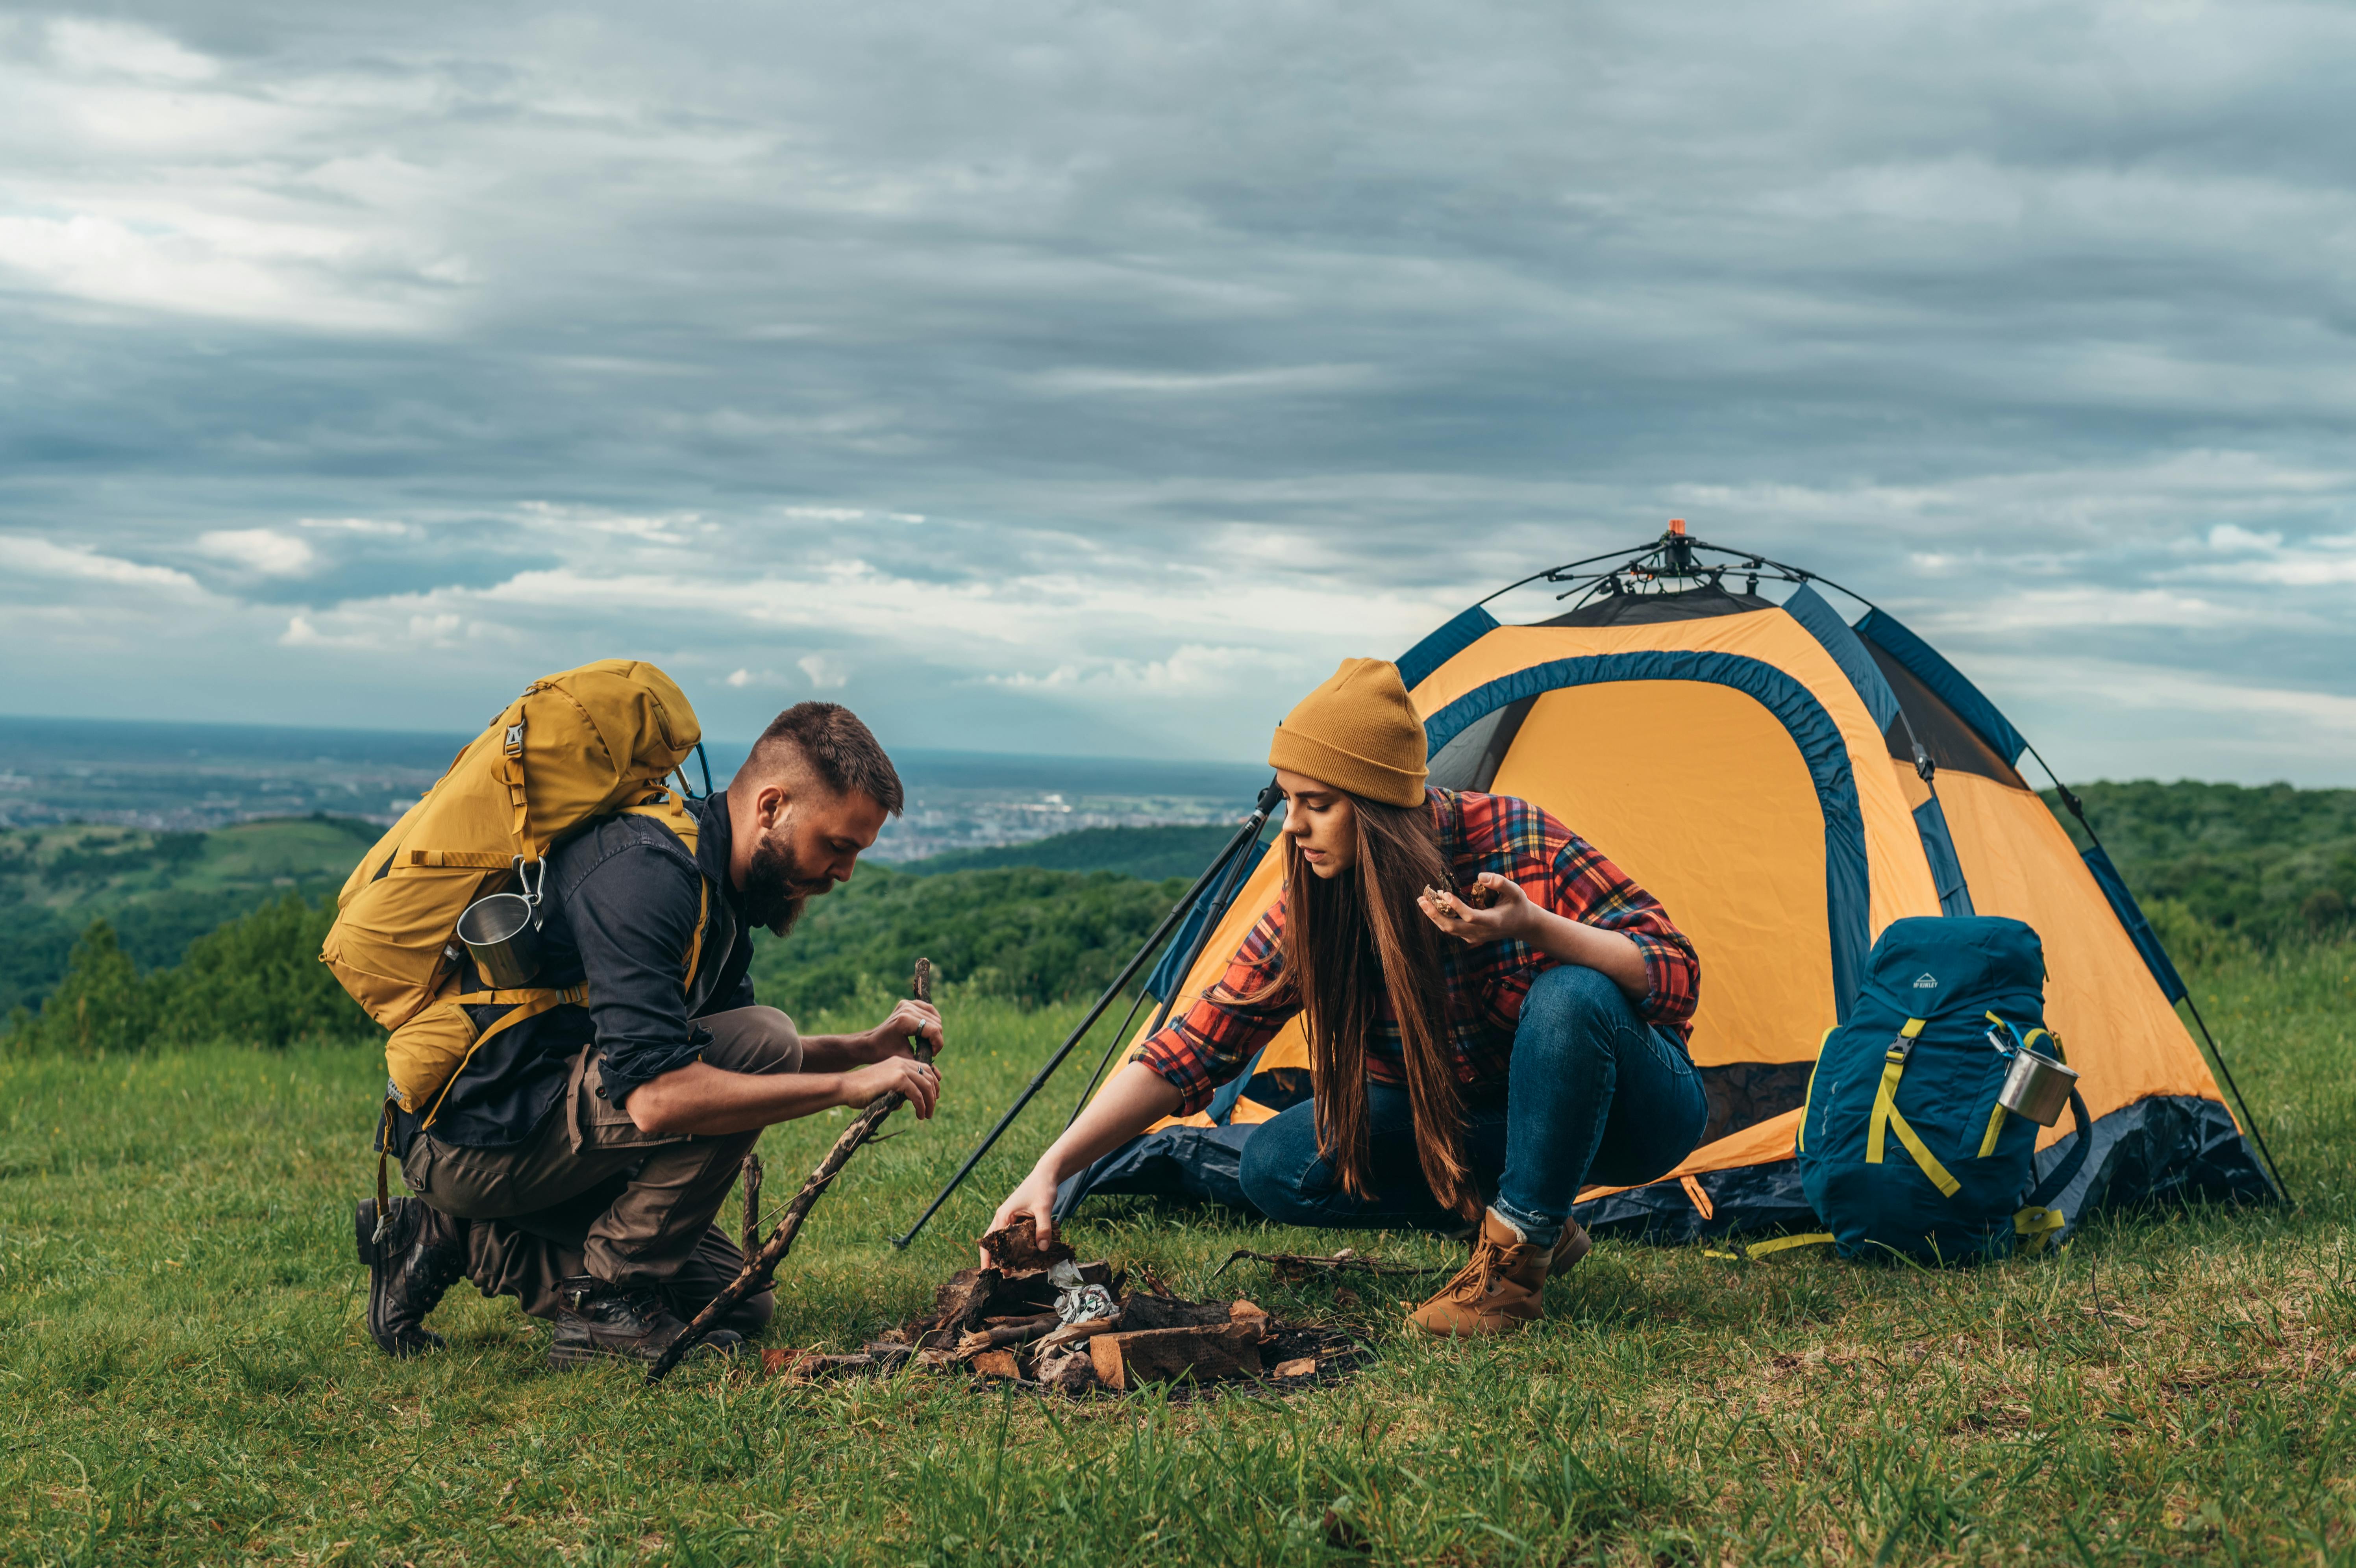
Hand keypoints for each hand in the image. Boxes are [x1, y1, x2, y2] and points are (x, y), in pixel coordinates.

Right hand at [840, 1055, 940, 1118]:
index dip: (932, 1083)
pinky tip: (920, 1115)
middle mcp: (901, 1062)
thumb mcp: (883, 1088)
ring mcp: (901, 1069)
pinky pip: (917, 1094)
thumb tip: (906, 1102)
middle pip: (929, 1076)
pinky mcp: (898, 1079)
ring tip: (927, 1115)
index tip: (933, 1097)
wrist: (846, 1087)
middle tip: (932, 1109)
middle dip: (934, 1093)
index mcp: (898, 1062)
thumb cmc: (860, 1091)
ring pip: (926, 1086)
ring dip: (930, 1102)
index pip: (924, 1069)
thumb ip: (896, 1092)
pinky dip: (921, 1106)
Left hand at [863, 998, 944, 1061]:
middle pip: (936, 1023)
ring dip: (935, 1030)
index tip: (933, 1054)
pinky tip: (927, 1030)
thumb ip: (923, 1062)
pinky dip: (932, 1019)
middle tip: (930, 1050)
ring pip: (935, 1016)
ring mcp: (907, 1004)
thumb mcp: (905, 1059)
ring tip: (928, 1042)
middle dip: (936, 1038)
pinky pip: (929, 1009)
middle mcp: (907, 1009)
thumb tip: (939, 1076)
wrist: (870, 1043)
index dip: (938, 1043)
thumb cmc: (884, 1053)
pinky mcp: (907, 1003)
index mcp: (905, 1020)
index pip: (933, 1030)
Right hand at [982, 1166, 1062, 1264]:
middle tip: (1002, 1275)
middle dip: (994, 1258)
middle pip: (992, 1241)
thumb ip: (1043, 1228)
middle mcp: (1002, 1217)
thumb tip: (1042, 1248)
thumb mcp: (1044, 1208)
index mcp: (1003, 1215)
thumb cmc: (1042, 1188)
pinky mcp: (1017, 1218)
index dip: (991, 1257)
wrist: (1046, 1175)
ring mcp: (1009, 1217)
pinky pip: (1011, 1235)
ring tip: (1010, 1269)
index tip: (992, 1271)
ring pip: (1001, 1239)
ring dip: (1003, 1253)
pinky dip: (1012, 1246)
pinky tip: (1020, 1255)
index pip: (991, 1240)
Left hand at [1417, 872, 1532, 945]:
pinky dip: (1441, 918)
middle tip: (1422, 899)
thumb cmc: (1518, 905)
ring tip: (1422, 901)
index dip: (1456, 906)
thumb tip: (1480, 876)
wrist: (1522, 925)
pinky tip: (1434, 905)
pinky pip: (1452, 929)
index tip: (1445, 893)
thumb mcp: (1515, 891)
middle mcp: (1481, 932)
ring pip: (1449, 929)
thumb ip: (1500, 883)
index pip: (1470, 916)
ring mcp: (1474, 937)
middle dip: (1435, 914)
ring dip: (1434, 915)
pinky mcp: (1470, 936)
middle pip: (1453, 927)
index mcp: (1493, 922)